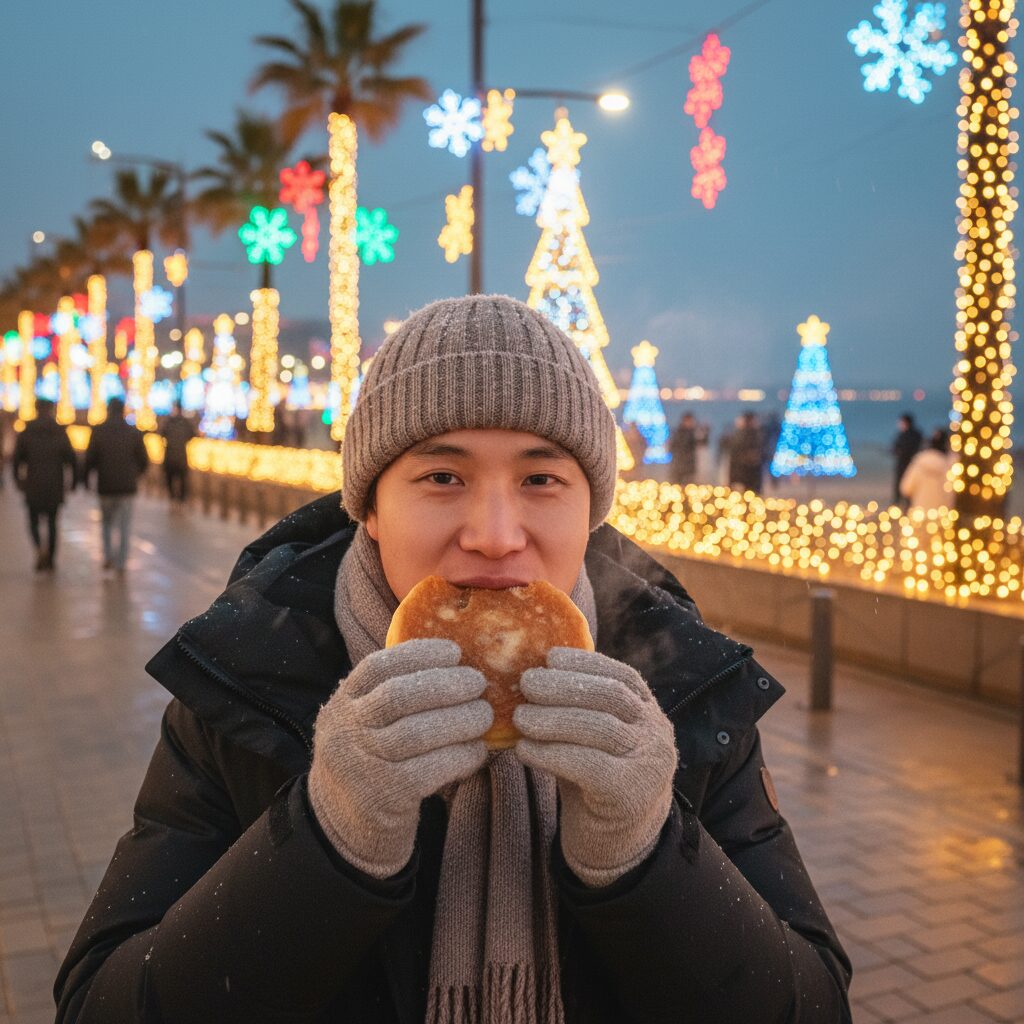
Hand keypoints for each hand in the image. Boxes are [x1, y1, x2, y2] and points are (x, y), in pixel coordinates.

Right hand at [308, 638, 491, 878]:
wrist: (345, 829)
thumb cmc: (372, 763)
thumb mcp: (366, 724)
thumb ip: (396, 695)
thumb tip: (457, 665)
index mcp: (342, 704)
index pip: (377, 666)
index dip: (419, 654)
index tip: (454, 652)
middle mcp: (345, 731)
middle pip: (398, 696)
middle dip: (446, 684)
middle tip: (479, 682)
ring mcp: (361, 765)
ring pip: (416, 733)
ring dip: (460, 719)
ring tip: (485, 715)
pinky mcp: (384, 797)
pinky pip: (429, 770)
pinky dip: (460, 756)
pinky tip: (477, 750)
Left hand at [514, 647, 677, 887]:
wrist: (619, 847)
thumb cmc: (594, 781)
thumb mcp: (592, 737)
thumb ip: (577, 707)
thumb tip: (530, 671)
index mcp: (649, 712)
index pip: (622, 676)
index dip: (585, 662)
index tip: (549, 656)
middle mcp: (656, 733)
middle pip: (610, 697)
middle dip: (564, 686)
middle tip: (525, 683)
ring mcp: (648, 764)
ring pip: (600, 727)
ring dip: (553, 718)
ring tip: (519, 717)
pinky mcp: (629, 794)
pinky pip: (588, 765)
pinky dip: (551, 753)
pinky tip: (524, 750)